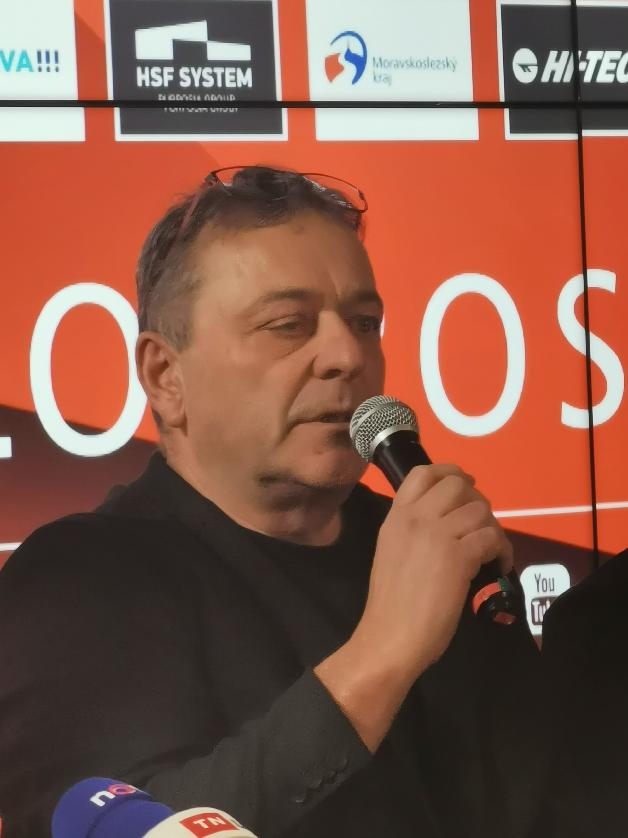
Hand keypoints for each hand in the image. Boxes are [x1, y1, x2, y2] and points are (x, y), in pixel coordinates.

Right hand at [354, 463, 512, 681]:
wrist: (390, 636)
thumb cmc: (390, 605)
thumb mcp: (392, 552)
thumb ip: (412, 532)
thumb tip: (444, 526)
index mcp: (396, 517)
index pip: (422, 473)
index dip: (449, 471)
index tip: (465, 482)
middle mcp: (416, 518)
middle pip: (457, 485)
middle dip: (477, 500)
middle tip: (481, 524)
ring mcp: (437, 535)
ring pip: (479, 510)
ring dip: (493, 528)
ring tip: (492, 550)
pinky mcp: (458, 557)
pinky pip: (491, 538)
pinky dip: (502, 551)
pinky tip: (498, 566)